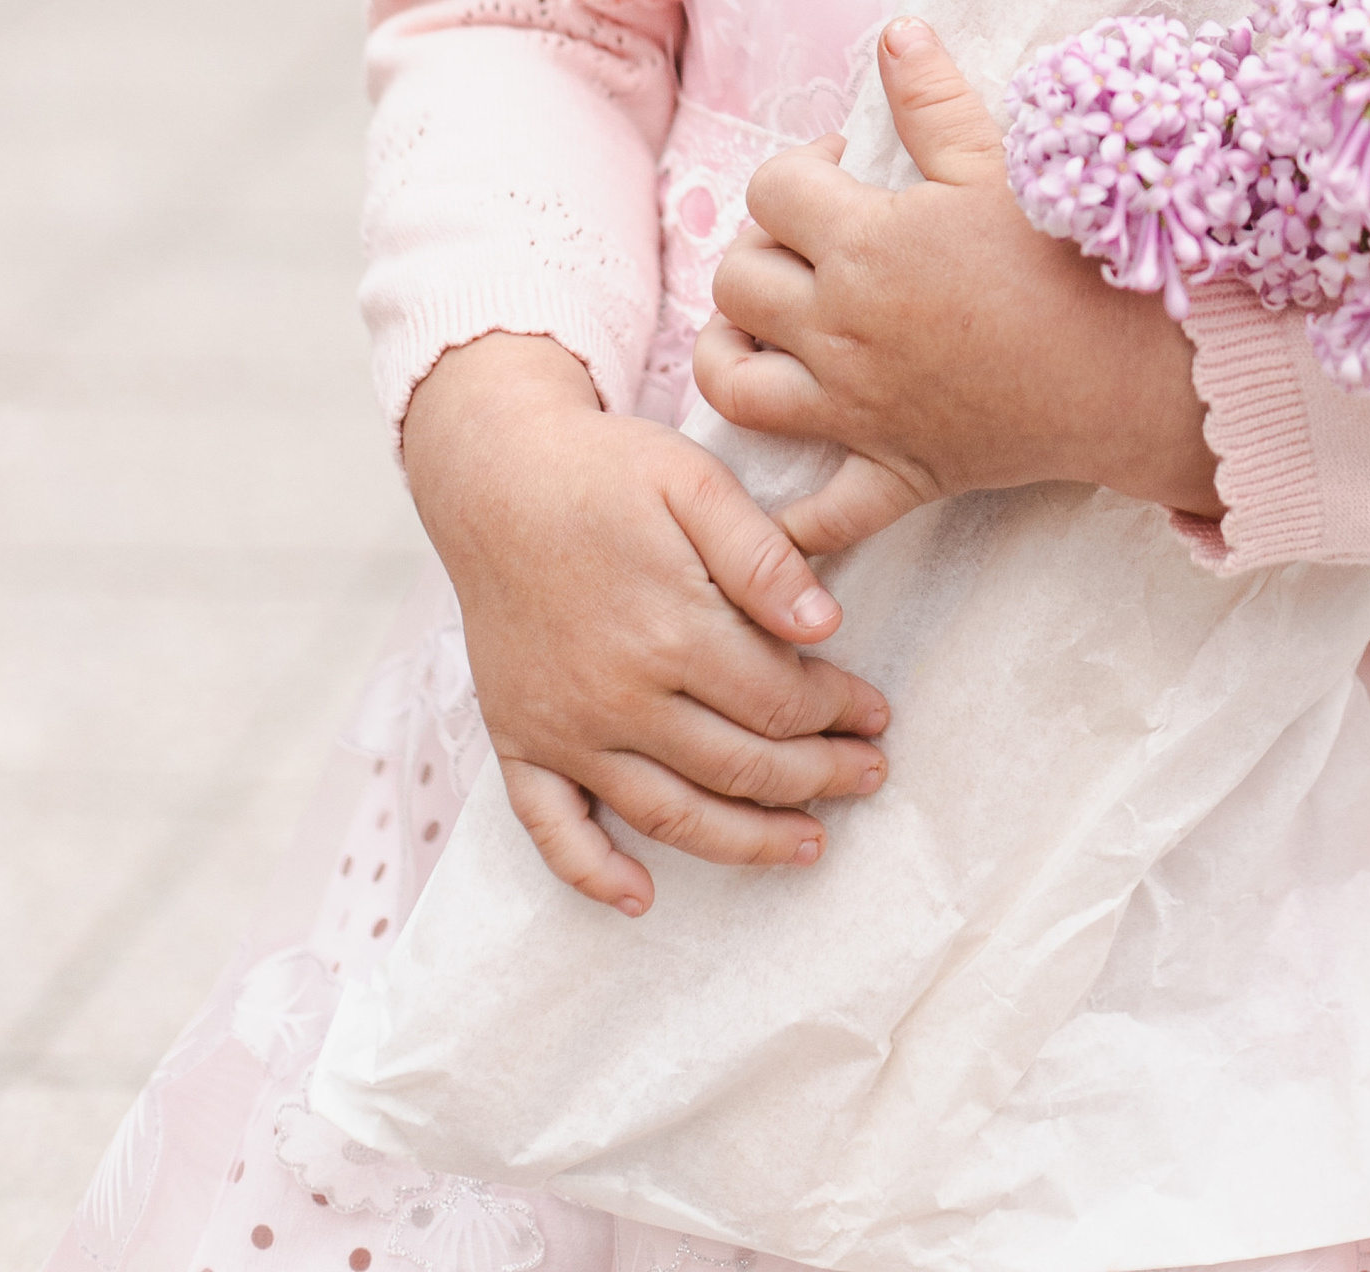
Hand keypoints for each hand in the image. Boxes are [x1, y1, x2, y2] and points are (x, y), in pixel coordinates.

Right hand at [400, 331, 892, 916]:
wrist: (493, 476)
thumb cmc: (606, 472)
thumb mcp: (695, 483)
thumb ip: (763, 556)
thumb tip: (827, 625)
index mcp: (670, 630)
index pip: (778, 702)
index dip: (837, 713)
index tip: (875, 713)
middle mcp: (617, 697)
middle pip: (738, 767)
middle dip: (816, 779)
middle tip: (869, 776)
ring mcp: (563, 729)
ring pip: (668, 815)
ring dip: (744, 841)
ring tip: (808, 845)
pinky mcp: (519, 741)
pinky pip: (552, 830)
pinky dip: (593, 874)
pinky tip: (640, 897)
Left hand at [691, 18, 1224, 555]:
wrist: (1131, 370)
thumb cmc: (1070, 259)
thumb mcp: (999, 163)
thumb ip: (933, 99)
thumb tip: (894, 33)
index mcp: (864, 245)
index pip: (772, 192)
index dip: (799, 169)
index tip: (841, 170)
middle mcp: (841, 328)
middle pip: (736, 281)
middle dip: (761, 250)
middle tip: (813, 243)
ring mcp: (857, 409)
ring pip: (735, 386)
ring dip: (730, 353)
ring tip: (764, 329)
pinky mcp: (892, 472)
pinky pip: (817, 515)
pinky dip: (787, 518)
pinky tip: (779, 494)